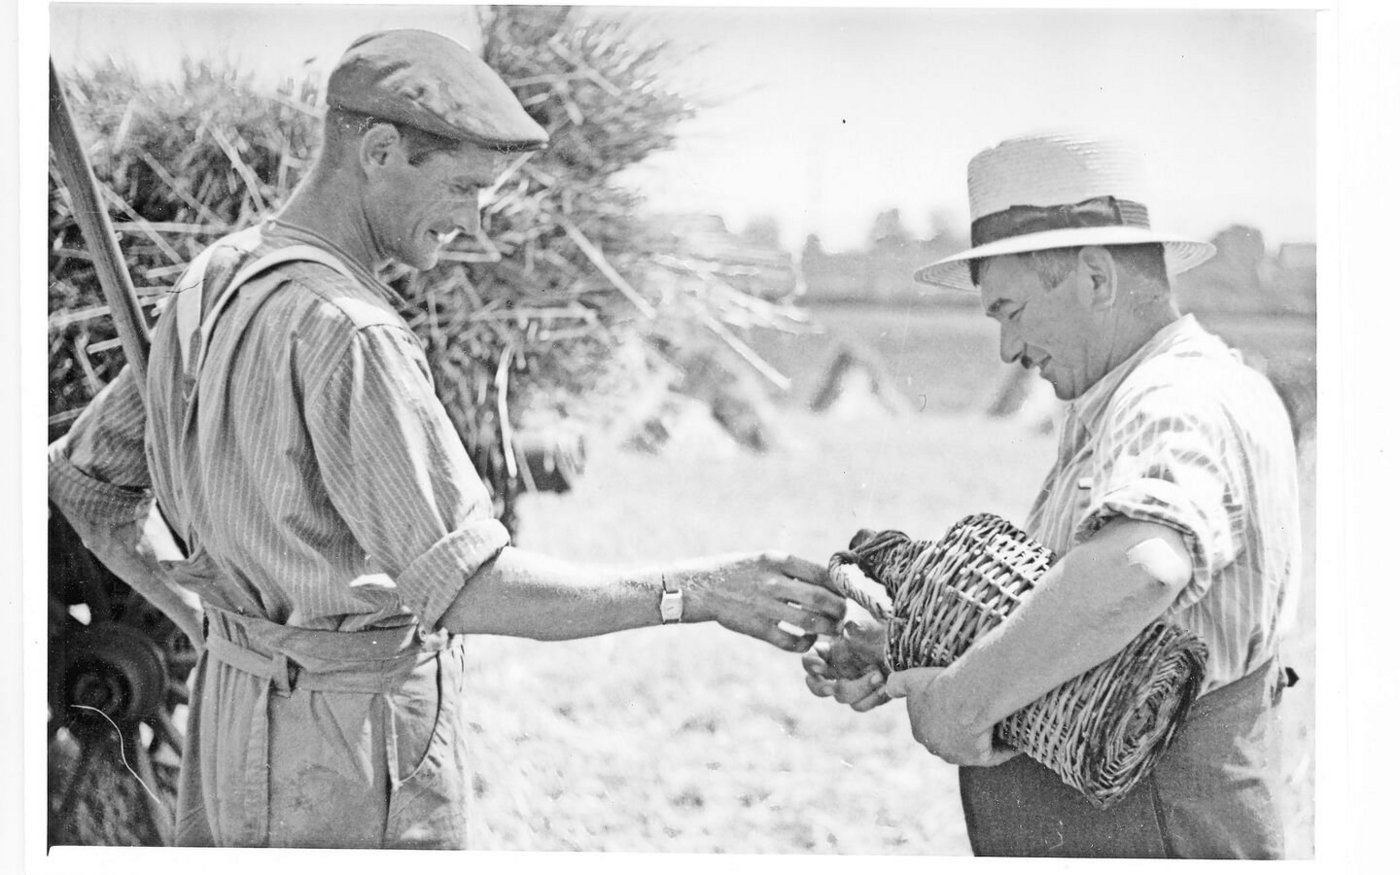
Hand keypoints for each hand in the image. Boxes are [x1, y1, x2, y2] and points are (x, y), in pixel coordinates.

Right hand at [684, 551, 845, 651]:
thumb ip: (792, 568)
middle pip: (820, 598)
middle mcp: (772, 582)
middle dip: (839, 609)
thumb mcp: (764, 559)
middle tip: (844, 614)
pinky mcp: (757, 628)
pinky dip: (804, 643)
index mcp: (777, 560)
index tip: (846, 592)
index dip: (839, 586)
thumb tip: (829, 580)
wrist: (701, 587)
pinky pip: (789, 641)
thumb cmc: (739, 571)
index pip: (821, 573)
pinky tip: (807, 640)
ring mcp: (764, 606)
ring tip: (832, 629)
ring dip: (827, 628)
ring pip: (809, 621)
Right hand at [801, 614, 891, 711]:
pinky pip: (860, 705)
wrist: (912, 654)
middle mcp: (837, 670)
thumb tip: (848, 626)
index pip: (811, 658)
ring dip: (859, 688)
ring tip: (879, 676)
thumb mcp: (875, 629)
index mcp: (832, 651)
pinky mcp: (865, 698)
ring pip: (841, 696)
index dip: (810, 663)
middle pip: (816, 686)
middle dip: (820, 688)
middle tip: (831, 688)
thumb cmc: (890, 637)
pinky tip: (885, 688)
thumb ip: (859, 630)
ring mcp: (851, 686)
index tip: (819, 665)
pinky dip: (871, 698)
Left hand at [884, 666, 1017, 766]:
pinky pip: (996, 754)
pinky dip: (1006, 748)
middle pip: (952, 739)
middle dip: (961, 729)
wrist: (964, 694)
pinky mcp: (980, 758)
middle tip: (977, 709)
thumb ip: (895, 683)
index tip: (958, 701)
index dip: (944, 713)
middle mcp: (937, 749)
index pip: (932, 725)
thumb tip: (886, 685)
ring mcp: (959, 756)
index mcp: (920, 732)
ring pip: (973, 747)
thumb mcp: (911, 679)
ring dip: (982, 739)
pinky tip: (1013, 737)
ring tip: (995, 722)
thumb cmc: (938, 684)